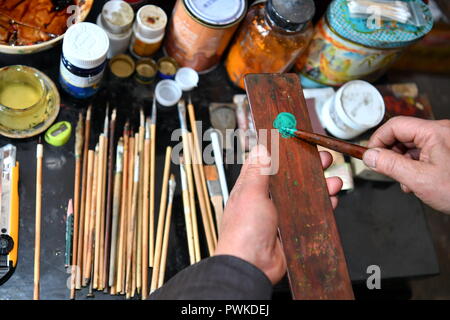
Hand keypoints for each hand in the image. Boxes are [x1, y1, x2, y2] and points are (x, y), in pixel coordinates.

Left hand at [215, 144, 341, 284]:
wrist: (252, 265)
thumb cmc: (243, 231)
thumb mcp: (250, 193)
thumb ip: (258, 171)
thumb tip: (260, 148)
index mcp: (252, 187)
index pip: (268, 163)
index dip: (282, 152)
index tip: (296, 141)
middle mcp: (267, 199)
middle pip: (291, 177)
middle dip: (308, 167)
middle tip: (323, 158)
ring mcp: (282, 213)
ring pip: (304, 194)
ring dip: (320, 185)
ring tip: (333, 178)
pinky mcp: (293, 227)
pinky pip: (312, 212)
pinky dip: (323, 204)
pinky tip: (332, 198)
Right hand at [363, 116, 449, 213]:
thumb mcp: (419, 179)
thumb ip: (390, 165)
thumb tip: (369, 156)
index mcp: (435, 132)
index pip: (395, 126)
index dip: (378, 140)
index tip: (370, 156)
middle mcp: (441, 132)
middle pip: (403, 135)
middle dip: (391, 154)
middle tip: (387, 172)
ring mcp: (446, 142)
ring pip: (412, 146)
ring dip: (403, 163)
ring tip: (406, 183)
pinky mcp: (448, 152)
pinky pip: (424, 153)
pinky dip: (415, 166)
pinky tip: (417, 183)